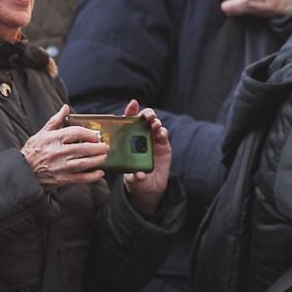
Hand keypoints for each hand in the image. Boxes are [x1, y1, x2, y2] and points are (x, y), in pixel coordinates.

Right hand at [22, 105, 108, 189]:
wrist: (23, 171)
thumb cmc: (33, 150)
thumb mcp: (42, 133)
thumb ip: (56, 120)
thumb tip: (66, 108)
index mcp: (53, 138)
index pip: (76, 132)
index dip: (89, 133)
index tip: (96, 135)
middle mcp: (57, 152)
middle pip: (83, 148)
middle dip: (98, 147)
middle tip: (105, 146)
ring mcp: (60, 166)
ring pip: (84, 162)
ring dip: (97, 159)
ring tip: (104, 157)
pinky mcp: (62, 179)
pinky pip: (81, 178)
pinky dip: (92, 176)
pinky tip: (99, 172)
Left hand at [118, 99, 172, 214]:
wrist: (150, 187)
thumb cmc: (136, 180)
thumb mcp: (132, 180)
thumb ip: (134, 177)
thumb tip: (139, 175)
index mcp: (128, 139)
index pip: (128, 122)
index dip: (131, 111)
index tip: (133, 104)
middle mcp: (140, 137)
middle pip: (143, 119)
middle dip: (147, 114)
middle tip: (148, 116)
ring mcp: (152, 140)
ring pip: (155, 125)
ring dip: (155, 122)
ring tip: (155, 124)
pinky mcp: (163, 146)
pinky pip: (163, 135)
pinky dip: (163, 132)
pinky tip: (161, 134)